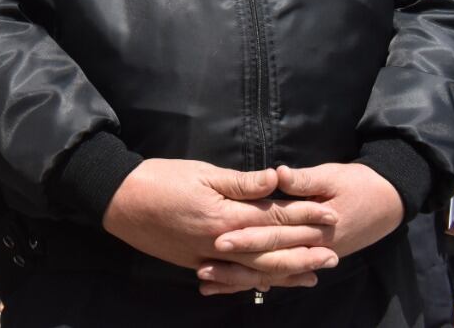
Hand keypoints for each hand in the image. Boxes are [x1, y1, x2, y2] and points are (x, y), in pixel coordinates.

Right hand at [102, 159, 338, 295]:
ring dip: (287, 272)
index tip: (329, 214)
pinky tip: (268, 282)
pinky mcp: (195, 264)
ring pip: (255, 271)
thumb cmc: (159, 178)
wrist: (119, 201)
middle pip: (271, 251)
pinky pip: (233, 277)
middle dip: (304, 251)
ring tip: (313, 274)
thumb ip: (240, 181)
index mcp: (224, 215)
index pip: (273, 218)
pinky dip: (254, 281)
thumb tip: (277, 179)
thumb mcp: (200, 171)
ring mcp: (208, 258)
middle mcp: (221, 242)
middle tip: (334, 253)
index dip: (304, 216)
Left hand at [198, 163, 402, 294]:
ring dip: (239, 278)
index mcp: (315, 229)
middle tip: (203, 267)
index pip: (275, 235)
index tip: (220, 239)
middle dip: (236, 266)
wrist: (387, 202)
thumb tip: (278, 174)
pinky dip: (254, 279)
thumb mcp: (331, 177)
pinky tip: (229, 285)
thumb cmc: (356, 185)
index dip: (247, 237)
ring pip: (270, 274)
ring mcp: (309, 257)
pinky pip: (278, 274)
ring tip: (207, 282)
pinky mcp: (307, 257)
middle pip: (268, 261)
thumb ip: (303, 180)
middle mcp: (311, 250)